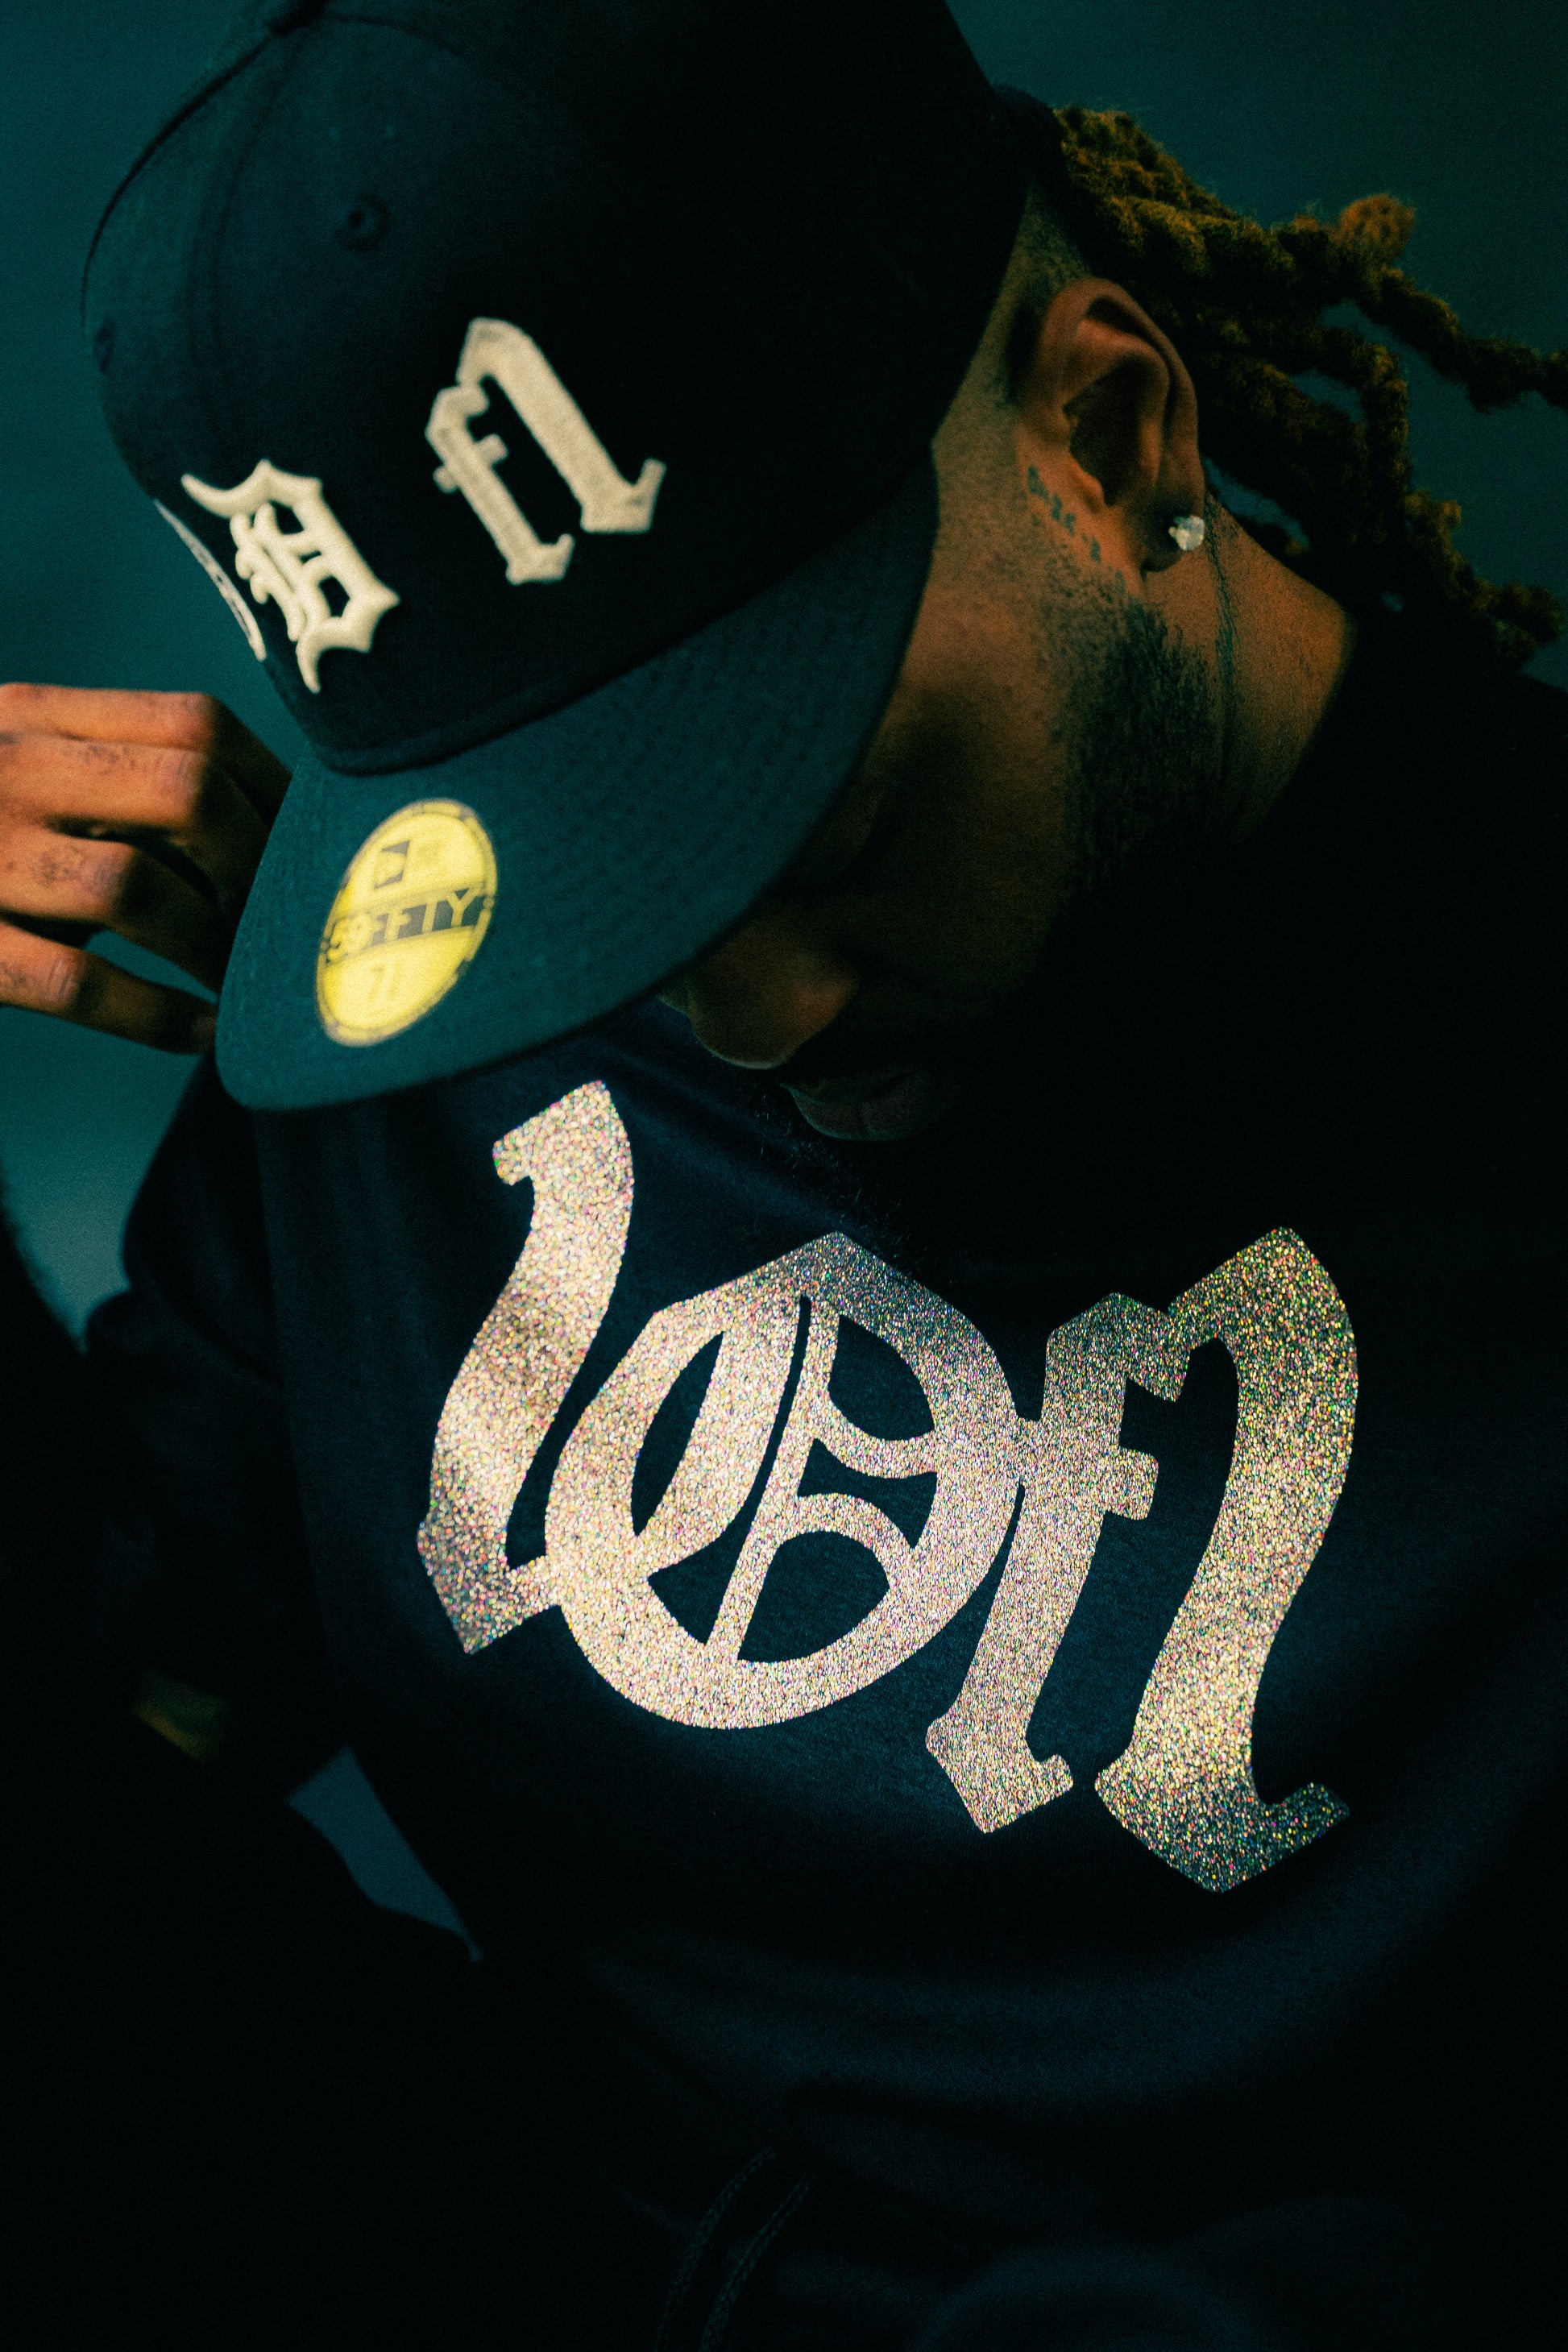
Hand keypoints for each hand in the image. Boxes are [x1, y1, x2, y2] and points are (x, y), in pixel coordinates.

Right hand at [0, 684, 289, 1051]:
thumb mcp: (23, 769)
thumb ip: (120, 784)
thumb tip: (269, 838)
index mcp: (32, 716)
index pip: (196, 722)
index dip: (275, 790)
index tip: (306, 848)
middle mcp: (5, 769)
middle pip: (188, 790)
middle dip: (256, 865)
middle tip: (273, 918)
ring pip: (134, 887)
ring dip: (212, 945)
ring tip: (239, 978)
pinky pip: (71, 982)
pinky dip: (154, 1015)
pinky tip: (199, 1034)